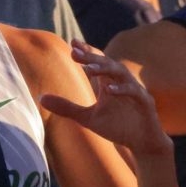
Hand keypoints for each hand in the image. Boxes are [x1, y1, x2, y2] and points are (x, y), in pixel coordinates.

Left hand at [40, 40, 170, 157]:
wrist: (142, 144)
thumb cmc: (116, 127)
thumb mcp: (87, 118)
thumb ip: (66, 107)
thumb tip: (40, 98)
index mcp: (108, 82)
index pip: (97, 61)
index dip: (87, 51)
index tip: (72, 43)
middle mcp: (121, 82)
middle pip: (107, 63)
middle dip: (91, 56)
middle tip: (75, 51)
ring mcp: (134, 91)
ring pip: (121, 73)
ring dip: (105, 69)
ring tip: (89, 68)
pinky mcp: (145, 103)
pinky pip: (135, 92)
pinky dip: (122, 89)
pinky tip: (109, 89)